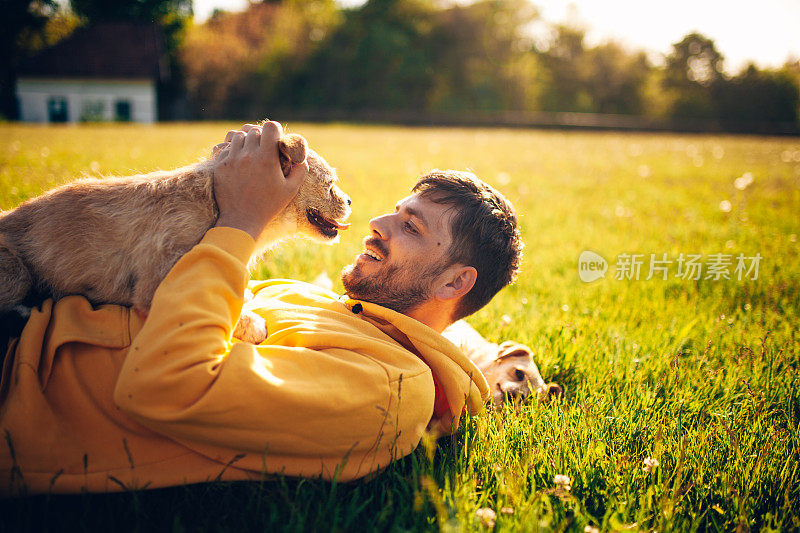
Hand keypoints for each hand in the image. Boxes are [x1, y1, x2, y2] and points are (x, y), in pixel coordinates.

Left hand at [212, 121, 306, 240]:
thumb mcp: (290, 190)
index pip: (270, 127)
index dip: (275, 131)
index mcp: (267, 159)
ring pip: (238, 136)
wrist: (241, 220)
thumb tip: (302, 158)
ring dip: (246, 142)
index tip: (276, 140)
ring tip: (251, 154)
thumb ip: (301, 170)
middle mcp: (248, 156)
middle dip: (261, 138)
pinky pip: (226, 148)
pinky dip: (233, 151)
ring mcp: (232, 159)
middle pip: (254, 130)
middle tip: (264, 150)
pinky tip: (239, 162)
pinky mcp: (220, 165)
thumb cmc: (269, 206)